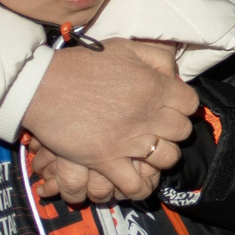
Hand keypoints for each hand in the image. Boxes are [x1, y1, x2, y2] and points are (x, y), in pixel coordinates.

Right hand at [19, 43, 195, 201]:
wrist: (43, 86)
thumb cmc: (84, 64)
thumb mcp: (128, 47)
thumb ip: (158, 57)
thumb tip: (174, 74)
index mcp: (157, 87)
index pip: (191, 104)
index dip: (183, 107)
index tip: (171, 108)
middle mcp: (149, 115)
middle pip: (182, 132)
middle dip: (174, 131)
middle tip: (158, 130)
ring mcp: (129, 140)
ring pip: (167, 159)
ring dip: (161, 158)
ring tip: (149, 155)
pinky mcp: (105, 160)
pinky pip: (134, 184)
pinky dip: (140, 188)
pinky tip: (137, 182)